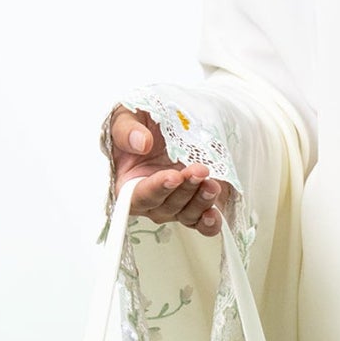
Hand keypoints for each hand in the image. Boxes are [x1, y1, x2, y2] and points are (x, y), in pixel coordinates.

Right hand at [106, 106, 230, 235]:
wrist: (168, 121)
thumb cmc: (140, 122)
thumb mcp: (125, 117)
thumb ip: (126, 130)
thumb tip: (141, 143)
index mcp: (128, 182)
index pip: (137, 196)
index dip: (155, 189)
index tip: (172, 176)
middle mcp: (152, 199)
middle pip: (166, 206)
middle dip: (184, 190)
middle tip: (198, 170)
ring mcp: (175, 203)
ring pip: (186, 214)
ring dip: (200, 202)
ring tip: (211, 184)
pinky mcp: (195, 203)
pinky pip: (201, 222)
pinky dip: (208, 223)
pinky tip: (214, 214)